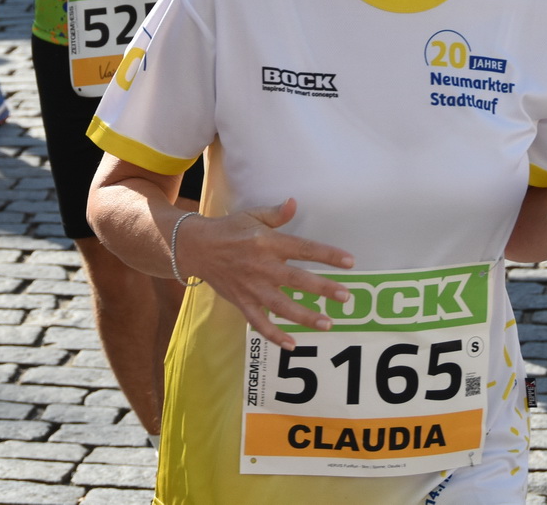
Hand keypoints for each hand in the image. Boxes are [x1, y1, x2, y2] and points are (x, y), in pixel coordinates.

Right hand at [178, 198, 354, 349]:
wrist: (196, 247)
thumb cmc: (229, 229)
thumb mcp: (252, 215)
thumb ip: (276, 214)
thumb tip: (294, 202)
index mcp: (268, 243)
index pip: (304, 249)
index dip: (328, 255)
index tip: (350, 262)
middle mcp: (262, 266)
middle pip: (298, 280)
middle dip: (323, 289)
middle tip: (346, 296)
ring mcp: (252, 287)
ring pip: (282, 306)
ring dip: (305, 316)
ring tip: (328, 324)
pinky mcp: (242, 302)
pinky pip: (259, 323)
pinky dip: (274, 335)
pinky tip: (291, 344)